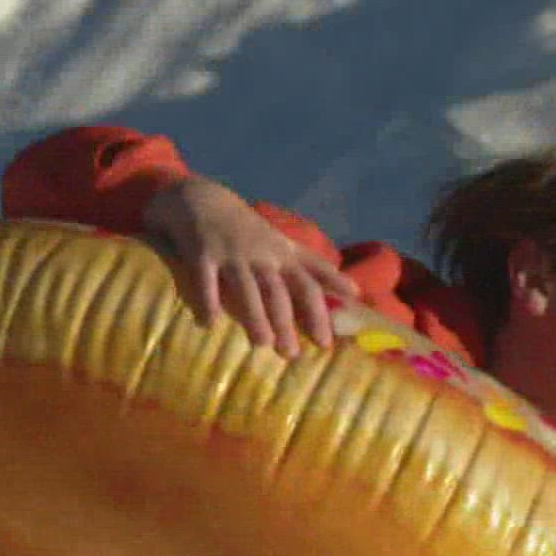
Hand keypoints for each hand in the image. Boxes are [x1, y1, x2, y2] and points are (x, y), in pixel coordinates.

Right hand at [143, 175, 358, 357]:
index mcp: (283, 254)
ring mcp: (232, 253)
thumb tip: (353, 293)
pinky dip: (207, 300)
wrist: (204, 200)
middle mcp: (261, 254)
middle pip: (277, 291)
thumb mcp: (284, 244)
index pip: (310, 281)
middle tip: (291, 355)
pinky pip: (205, 280)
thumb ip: (313, 267)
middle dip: (287, 322)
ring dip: (254, 315)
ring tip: (262, 344)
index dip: (320, 311)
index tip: (326, 341)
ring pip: (246, 287)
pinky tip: (209, 324)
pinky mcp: (202, 253)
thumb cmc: (249, 230)